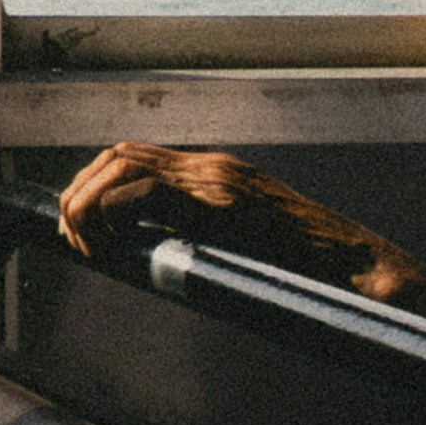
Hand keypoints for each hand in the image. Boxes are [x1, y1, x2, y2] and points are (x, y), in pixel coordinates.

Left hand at [56, 144, 425, 311]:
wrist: (353, 267)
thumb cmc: (301, 270)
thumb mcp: (241, 245)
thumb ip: (200, 239)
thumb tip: (151, 257)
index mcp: (213, 174)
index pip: (132, 157)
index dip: (93, 187)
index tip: (81, 230)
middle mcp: (212, 167)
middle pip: (119, 153)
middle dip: (80, 192)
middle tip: (72, 238)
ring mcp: (218, 182)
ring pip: (125, 165)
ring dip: (90, 201)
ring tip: (86, 244)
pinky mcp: (225, 206)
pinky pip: (151, 194)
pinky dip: (116, 214)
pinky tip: (115, 248)